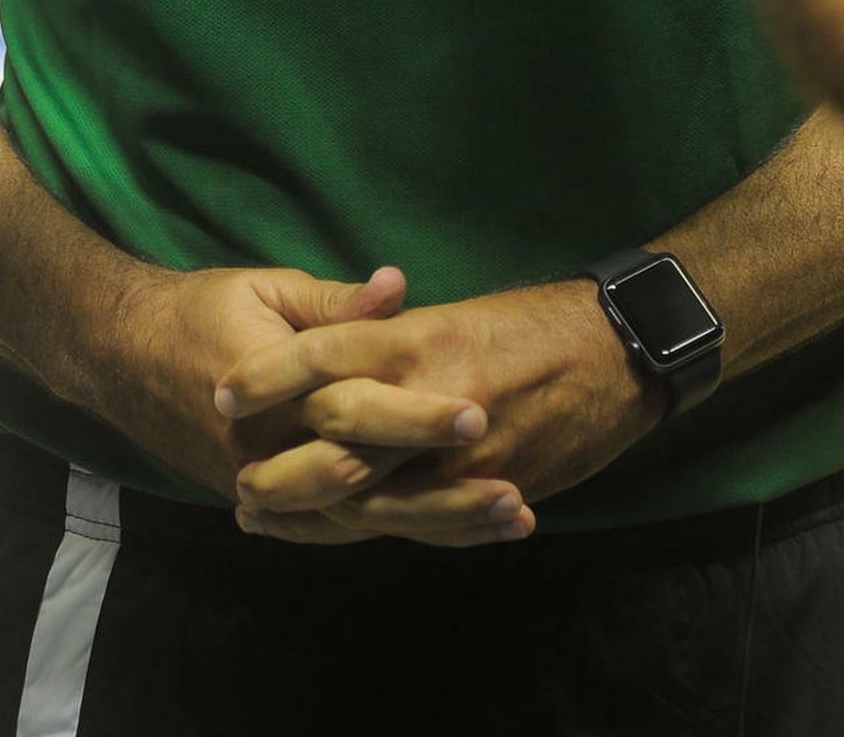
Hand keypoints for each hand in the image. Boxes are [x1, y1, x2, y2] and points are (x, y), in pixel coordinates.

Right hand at [91, 262, 485, 518]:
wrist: (124, 356)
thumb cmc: (203, 310)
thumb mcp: (266, 287)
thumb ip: (335, 300)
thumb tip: (398, 287)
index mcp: (279, 397)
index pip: (358, 412)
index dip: (418, 416)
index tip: (480, 413)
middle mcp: (276, 456)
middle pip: (370, 485)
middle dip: (444, 491)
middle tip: (516, 492)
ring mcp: (274, 488)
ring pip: (362, 520)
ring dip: (436, 524)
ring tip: (508, 522)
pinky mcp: (273, 503)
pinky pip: (338, 529)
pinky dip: (394, 531)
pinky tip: (452, 536)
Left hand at [215, 279, 661, 545]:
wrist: (619, 350)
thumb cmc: (532, 319)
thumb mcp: (452, 311)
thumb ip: (390, 331)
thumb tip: (329, 344)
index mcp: (418, 338)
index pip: (323, 356)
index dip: (269, 375)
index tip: (224, 391)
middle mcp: (434, 399)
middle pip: (336, 444)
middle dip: (282, 471)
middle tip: (239, 484)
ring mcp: (465, 456)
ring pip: (374, 498)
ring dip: (313, 514)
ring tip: (263, 517)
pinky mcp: (494, 488)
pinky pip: (425, 523)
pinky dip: (376, 532)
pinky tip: (340, 533)